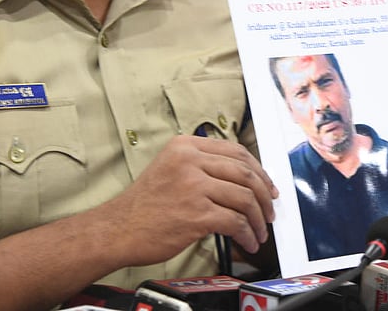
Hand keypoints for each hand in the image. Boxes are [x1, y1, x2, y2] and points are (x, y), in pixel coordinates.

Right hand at [114, 135, 277, 266]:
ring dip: (258, 218)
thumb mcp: (170, 168)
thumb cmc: (144, 204)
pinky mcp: (196, 214)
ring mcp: (194, 187)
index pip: (236, 152)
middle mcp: (190, 161)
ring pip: (244, 198)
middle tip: (269, 209)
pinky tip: (247, 241)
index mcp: (185, 146)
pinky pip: (235, 222)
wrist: (118, 229)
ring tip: (259, 230)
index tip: (266, 184)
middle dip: (264, 194)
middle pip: (245, 172)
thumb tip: (241, 177)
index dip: (258, 170)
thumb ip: (201, 165)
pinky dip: (247, 233)